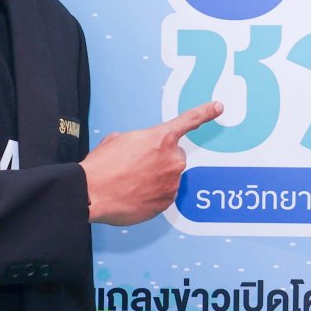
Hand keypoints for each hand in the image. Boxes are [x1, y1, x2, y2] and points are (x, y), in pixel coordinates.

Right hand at [82, 102, 220, 225]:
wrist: (92, 194)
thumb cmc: (102, 167)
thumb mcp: (119, 140)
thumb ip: (141, 141)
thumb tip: (144, 151)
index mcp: (161, 138)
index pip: (189, 121)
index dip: (206, 112)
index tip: (218, 107)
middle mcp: (172, 159)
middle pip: (174, 156)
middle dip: (159, 159)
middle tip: (136, 166)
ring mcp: (172, 182)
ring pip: (169, 176)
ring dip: (155, 177)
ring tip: (130, 181)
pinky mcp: (166, 202)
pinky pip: (164, 194)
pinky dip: (152, 194)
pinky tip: (133, 193)